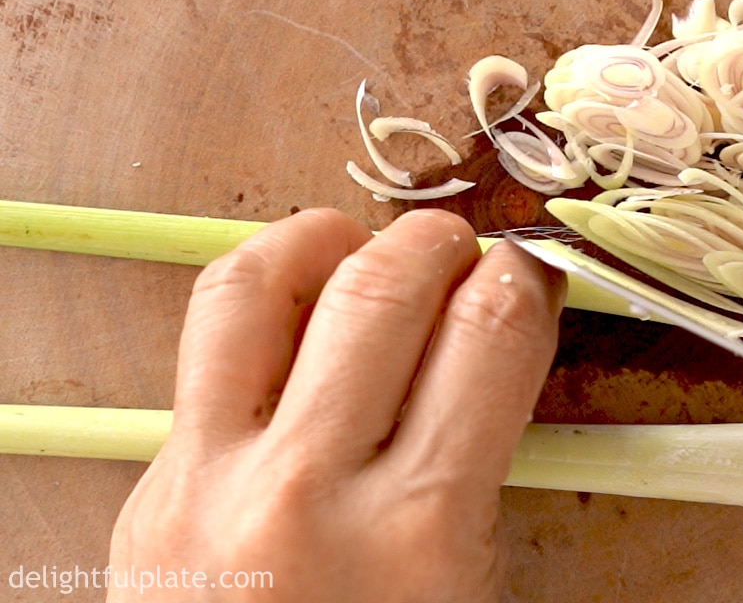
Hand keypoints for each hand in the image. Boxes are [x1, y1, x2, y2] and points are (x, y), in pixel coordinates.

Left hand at [107, 208, 565, 601]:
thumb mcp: (469, 593)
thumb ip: (482, 469)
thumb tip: (496, 344)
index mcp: (421, 531)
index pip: (491, 335)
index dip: (528, 280)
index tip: (532, 274)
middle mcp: (309, 488)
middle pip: (384, 288)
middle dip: (441, 242)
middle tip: (463, 251)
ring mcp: (210, 480)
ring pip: (255, 288)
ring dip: (325, 236)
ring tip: (361, 242)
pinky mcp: (149, 487)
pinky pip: (202, 349)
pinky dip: (258, 294)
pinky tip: (294, 301)